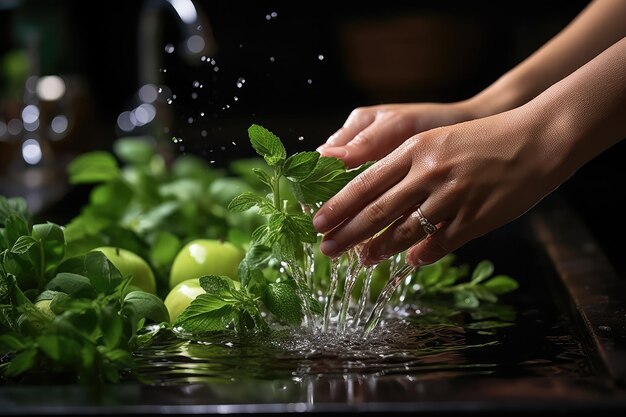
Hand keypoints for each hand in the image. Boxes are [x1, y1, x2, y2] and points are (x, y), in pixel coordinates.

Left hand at [313, 106, 570, 266]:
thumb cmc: (482, 139)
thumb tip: (377, 198)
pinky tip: (409, 262)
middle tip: (326, 249)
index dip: (340, 207)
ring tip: (361, 260)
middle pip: (377, 210)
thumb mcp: (437, 140)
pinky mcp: (476, 217)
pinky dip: (422, 254)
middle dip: (347, 233)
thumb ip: (407, 166)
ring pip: (405, 230)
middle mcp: (429, 173)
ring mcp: (453, 197)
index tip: (318, 223)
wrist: (536, 139)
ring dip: (379, 248)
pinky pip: (441, 243)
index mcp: (416, 149)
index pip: (366, 183)